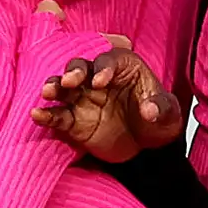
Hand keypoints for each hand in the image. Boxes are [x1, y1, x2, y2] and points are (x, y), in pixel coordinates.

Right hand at [30, 38, 172, 161]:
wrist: (148, 147)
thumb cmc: (158, 120)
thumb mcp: (168, 113)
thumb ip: (161, 108)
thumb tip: (149, 111)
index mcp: (122, 67)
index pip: (109, 60)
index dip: (103, 68)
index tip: (100, 81)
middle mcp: (98, 78)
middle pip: (80, 68)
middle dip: (73, 72)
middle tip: (69, 81)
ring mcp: (83, 99)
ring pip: (64, 87)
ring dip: (54, 87)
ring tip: (48, 93)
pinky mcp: (74, 121)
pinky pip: (58, 115)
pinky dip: (47, 114)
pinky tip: (38, 115)